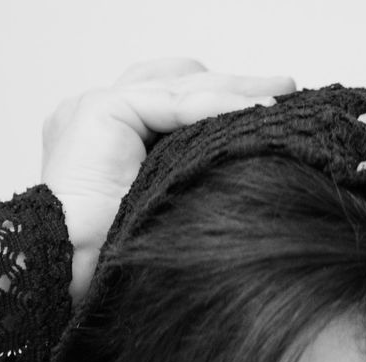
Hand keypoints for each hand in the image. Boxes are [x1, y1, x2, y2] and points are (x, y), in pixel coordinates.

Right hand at [42, 59, 295, 303]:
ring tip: (280, 96)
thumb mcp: (179, 209)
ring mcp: (95, 108)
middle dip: (236, 85)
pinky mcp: (99, 110)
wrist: (78, 275)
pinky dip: (216, 105)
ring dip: (234, 89)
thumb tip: (262, 166)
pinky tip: (256, 109)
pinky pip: (171, 100)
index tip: (277, 108)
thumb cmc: (130, 261)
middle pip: (178, 81)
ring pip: (177, 83)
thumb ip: (201, 176)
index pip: (176, 100)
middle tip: (287, 89)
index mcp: (116, 139)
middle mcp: (103, 116)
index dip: (225, 100)